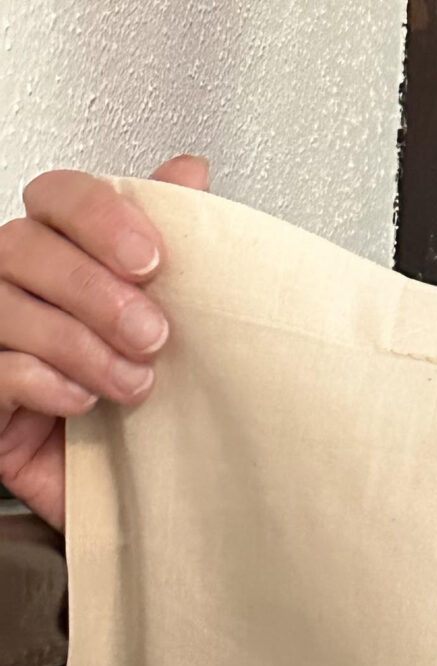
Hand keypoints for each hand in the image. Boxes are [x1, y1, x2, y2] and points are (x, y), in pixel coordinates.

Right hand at [0, 155, 210, 529]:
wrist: (150, 493)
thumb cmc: (154, 403)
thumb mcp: (179, 321)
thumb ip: (178, 242)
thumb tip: (189, 173)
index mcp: (65, 252)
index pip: (58, 197)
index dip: (100, 217)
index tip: (153, 260)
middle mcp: (19, 284)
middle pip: (24, 246)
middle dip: (96, 289)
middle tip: (155, 335)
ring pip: (6, 307)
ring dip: (80, 343)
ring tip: (135, 382)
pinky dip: (44, 382)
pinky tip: (83, 402)